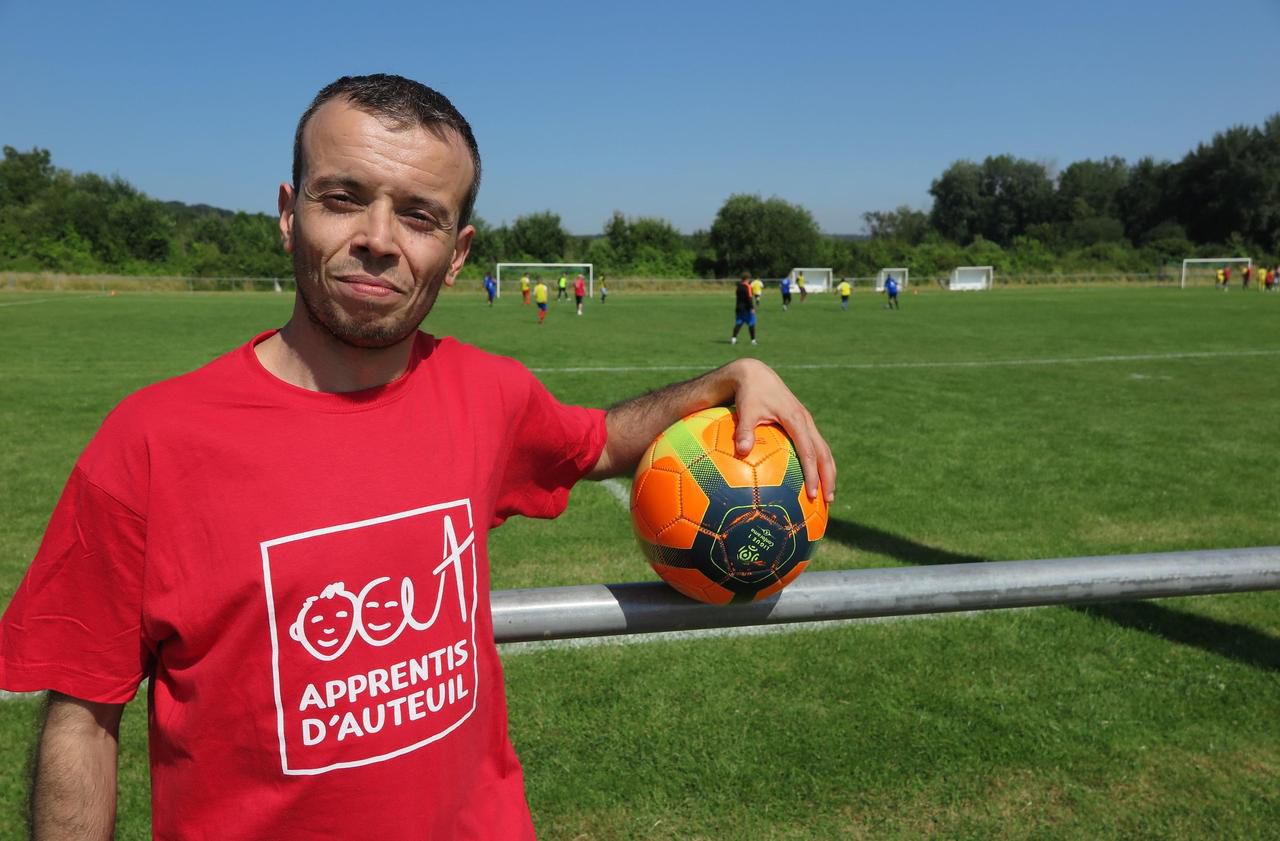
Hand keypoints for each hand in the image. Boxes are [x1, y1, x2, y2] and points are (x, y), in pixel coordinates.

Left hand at [727, 359, 835, 501]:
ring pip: (824, 450)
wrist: (756, 375)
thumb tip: (741, 451)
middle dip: (828, 477)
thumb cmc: (749, 394)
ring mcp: (806, 422)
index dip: (812, 473)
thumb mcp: (745, 410)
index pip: (809, 451)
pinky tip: (812, 478)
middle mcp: (806, 421)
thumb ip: (744, 430)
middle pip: (824, 453)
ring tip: (827, 495)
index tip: (813, 493)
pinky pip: (815, 445)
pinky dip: (818, 463)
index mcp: (795, 419)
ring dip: (828, 472)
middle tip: (828, 500)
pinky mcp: (803, 423)